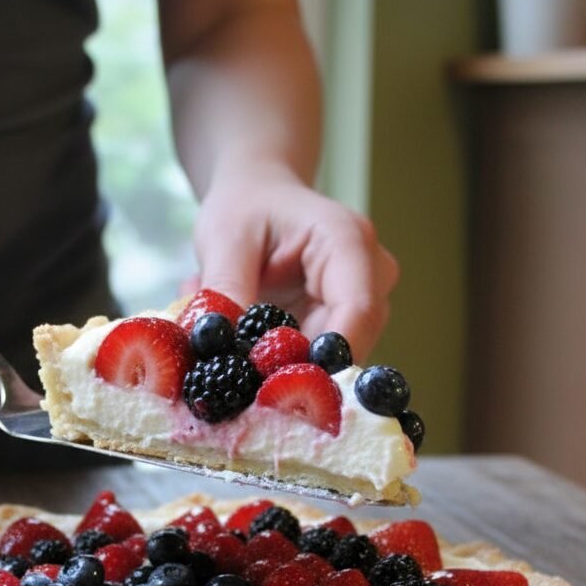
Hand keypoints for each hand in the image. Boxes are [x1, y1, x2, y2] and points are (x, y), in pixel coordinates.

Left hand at [192, 164, 397, 362]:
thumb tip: (217, 348)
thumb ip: (225, 291)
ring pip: (330, 359)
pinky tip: (236, 331)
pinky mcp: (340, 324)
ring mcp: (360, 302)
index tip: (281, 388)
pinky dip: (271, 358)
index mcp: (346, 241)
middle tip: (226, 367)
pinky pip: (313, 358)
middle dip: (290, 369)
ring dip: (273, 361)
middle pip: (348, 344)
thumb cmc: (246, 207)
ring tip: (221, 327)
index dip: (326, 356)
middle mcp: (368, 275)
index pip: (358, 310)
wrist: (258, 197)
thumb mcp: (224, 240)